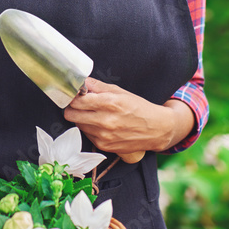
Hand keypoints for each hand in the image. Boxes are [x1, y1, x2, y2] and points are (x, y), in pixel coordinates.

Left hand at [63, 78, 189, 153]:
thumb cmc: (138, 108)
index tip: (74, 95)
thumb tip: (82, 81)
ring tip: (94, 114)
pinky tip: (101, 125)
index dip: (73, 96)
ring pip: (78, 124)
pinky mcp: (104, 146)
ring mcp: (104, 135)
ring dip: (82, 119)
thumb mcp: (120, 91)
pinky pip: (87, 135)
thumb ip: (98, 86)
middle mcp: (105, 120)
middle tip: (80, 105)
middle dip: (73, 108)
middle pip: (71, 114)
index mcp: (109, 103)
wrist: (156, 129)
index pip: (77, 100)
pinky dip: (90, 129)